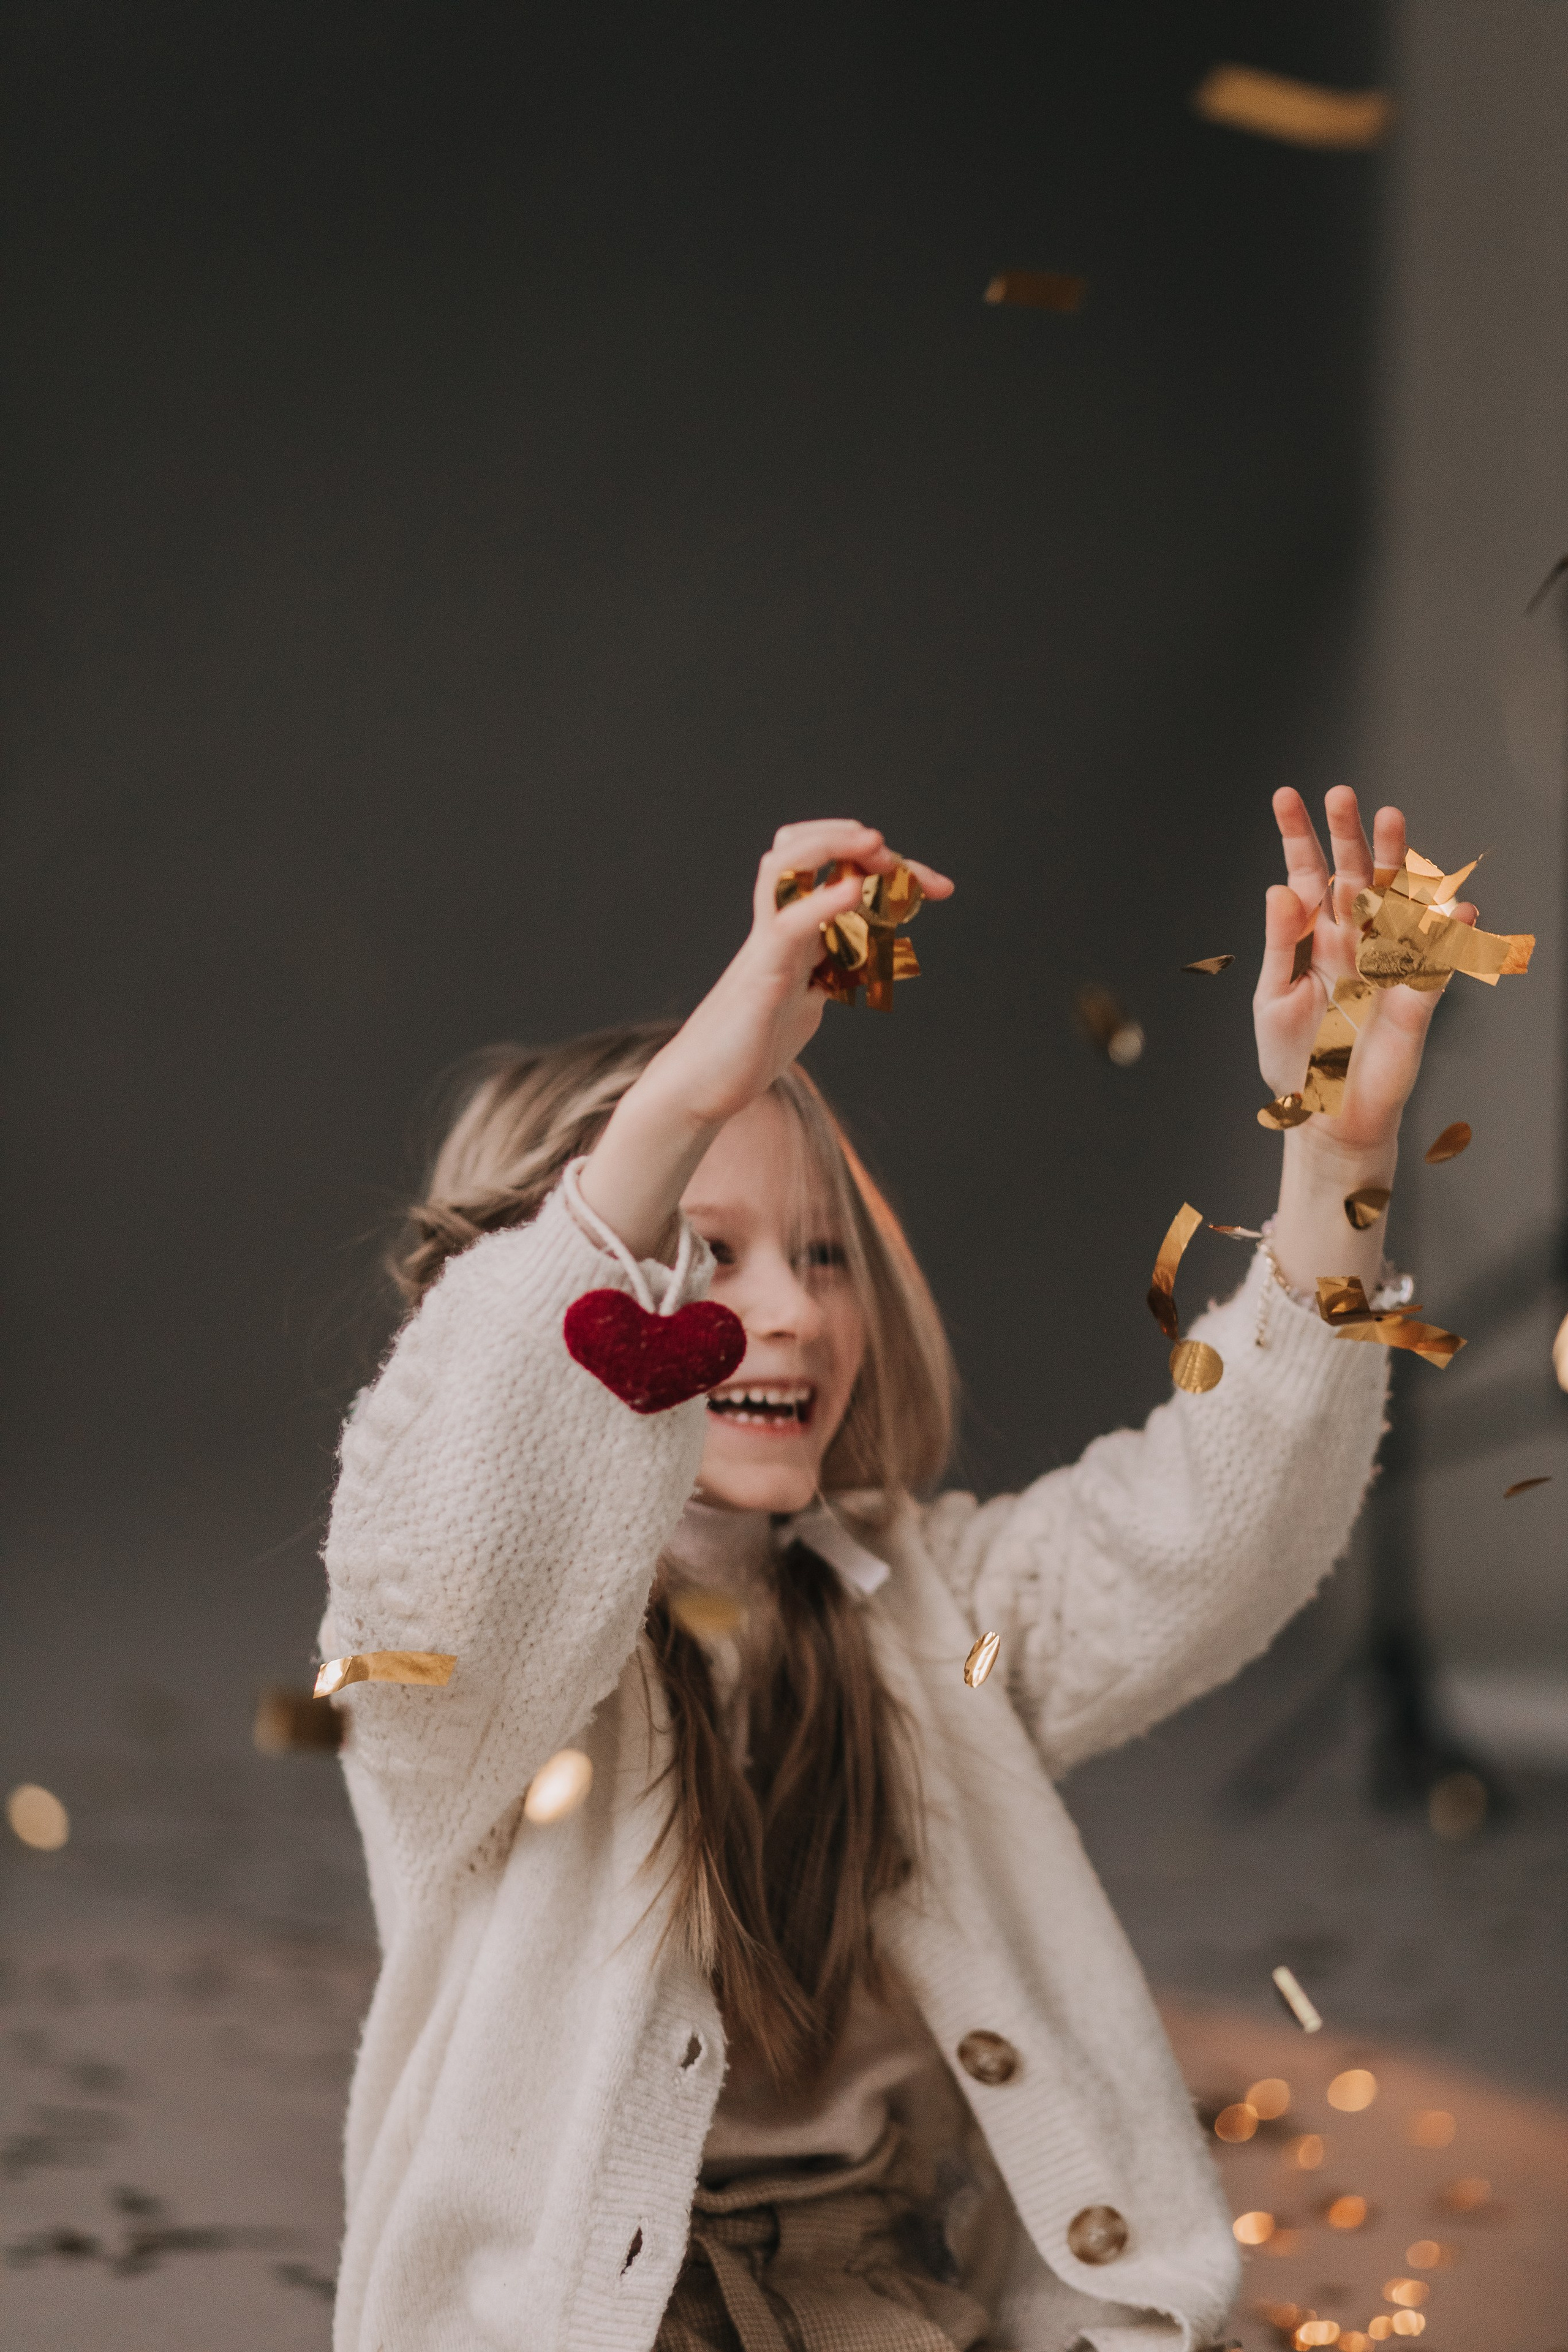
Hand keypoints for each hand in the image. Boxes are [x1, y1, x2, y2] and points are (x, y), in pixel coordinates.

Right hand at [580, 821, 952, 1258]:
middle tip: (910, 870)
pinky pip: (787, 926)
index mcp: (796, 932)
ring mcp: (767, 947)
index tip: (943, 888)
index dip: (894, 873)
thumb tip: (855, 961)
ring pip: (785, 866)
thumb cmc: (749, 1044)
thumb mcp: (806, 999)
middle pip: (807, 851)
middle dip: (862, 845)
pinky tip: (853, 893)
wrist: (702, 1085)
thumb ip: (827, 972)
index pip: (838, 873)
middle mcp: (780, 927)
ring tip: (875, 844)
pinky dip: (821, 903)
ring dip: (832, 846)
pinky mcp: (761, 977)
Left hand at [1255, 786, 1473, 1152]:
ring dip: (1395, 864)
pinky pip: (1437, 958)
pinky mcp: (1416, 995)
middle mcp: (1352, 941)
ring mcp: (1386, 964)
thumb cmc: (1295, 1060)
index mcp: (1313, 939)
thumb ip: (1280, 945)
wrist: (1326, 1116)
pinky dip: (1450, 932)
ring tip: (1392, 821)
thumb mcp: (1274, 999)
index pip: (1306, 877)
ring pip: (1396, 902)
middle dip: (1349, 835)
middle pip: (1354, 876)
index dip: (1298, 837)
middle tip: (1342, 794)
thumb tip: (1278, 888)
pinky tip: (1457, 903)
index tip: (1285, 796)